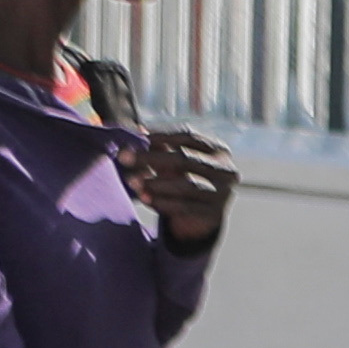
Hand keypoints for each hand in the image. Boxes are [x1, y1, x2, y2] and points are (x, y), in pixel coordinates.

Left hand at [132, 127, 238, 249]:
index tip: (136, 137)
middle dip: (151, 157)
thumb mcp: (175, 162)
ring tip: (131, 180)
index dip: (161, 135)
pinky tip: (144, 198)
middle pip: (185, 159)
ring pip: (186, 185)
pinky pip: (185, 207)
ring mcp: (222, 192)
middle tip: (123, 156)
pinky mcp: (214, 213)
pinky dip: (162, 202)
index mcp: (219, 150)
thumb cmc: (186, 180)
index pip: (189, 137)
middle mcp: (225, 169)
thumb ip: (159, 147)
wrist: (203, 218)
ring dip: (155, 183)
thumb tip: (135, 130)